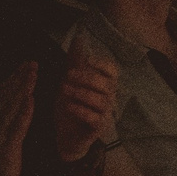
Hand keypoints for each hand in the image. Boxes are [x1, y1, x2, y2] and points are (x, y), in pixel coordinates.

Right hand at [0, 62, 38, 175]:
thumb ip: (2, 123)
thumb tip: (14, 106)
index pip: (1, 95)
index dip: (13, 78)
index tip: (25, 64)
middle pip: (5, 97)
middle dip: (19, 78)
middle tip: (33, 61)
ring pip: (10, 108)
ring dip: (22, 89)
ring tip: (33, 74)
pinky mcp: (5, 149)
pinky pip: (16, 128)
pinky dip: (23, 113)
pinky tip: (31, 101)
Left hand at [52, 46, 120, 165]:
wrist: (65, 136)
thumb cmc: (71, 107)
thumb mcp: (69, 82)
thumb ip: (75, 62)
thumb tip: (78, 38)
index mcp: (104, 85)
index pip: (112, 71)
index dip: (101, 64)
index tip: (86, 60)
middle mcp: (109, 98)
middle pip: (107, 84)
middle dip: (87, 78)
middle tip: (67, 75)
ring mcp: (106, 114)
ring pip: (101, 101)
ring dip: (82, 93)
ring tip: (64, 90)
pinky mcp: (98, 128)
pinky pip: (95, 118)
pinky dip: (81, 111)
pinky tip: (68, 106)